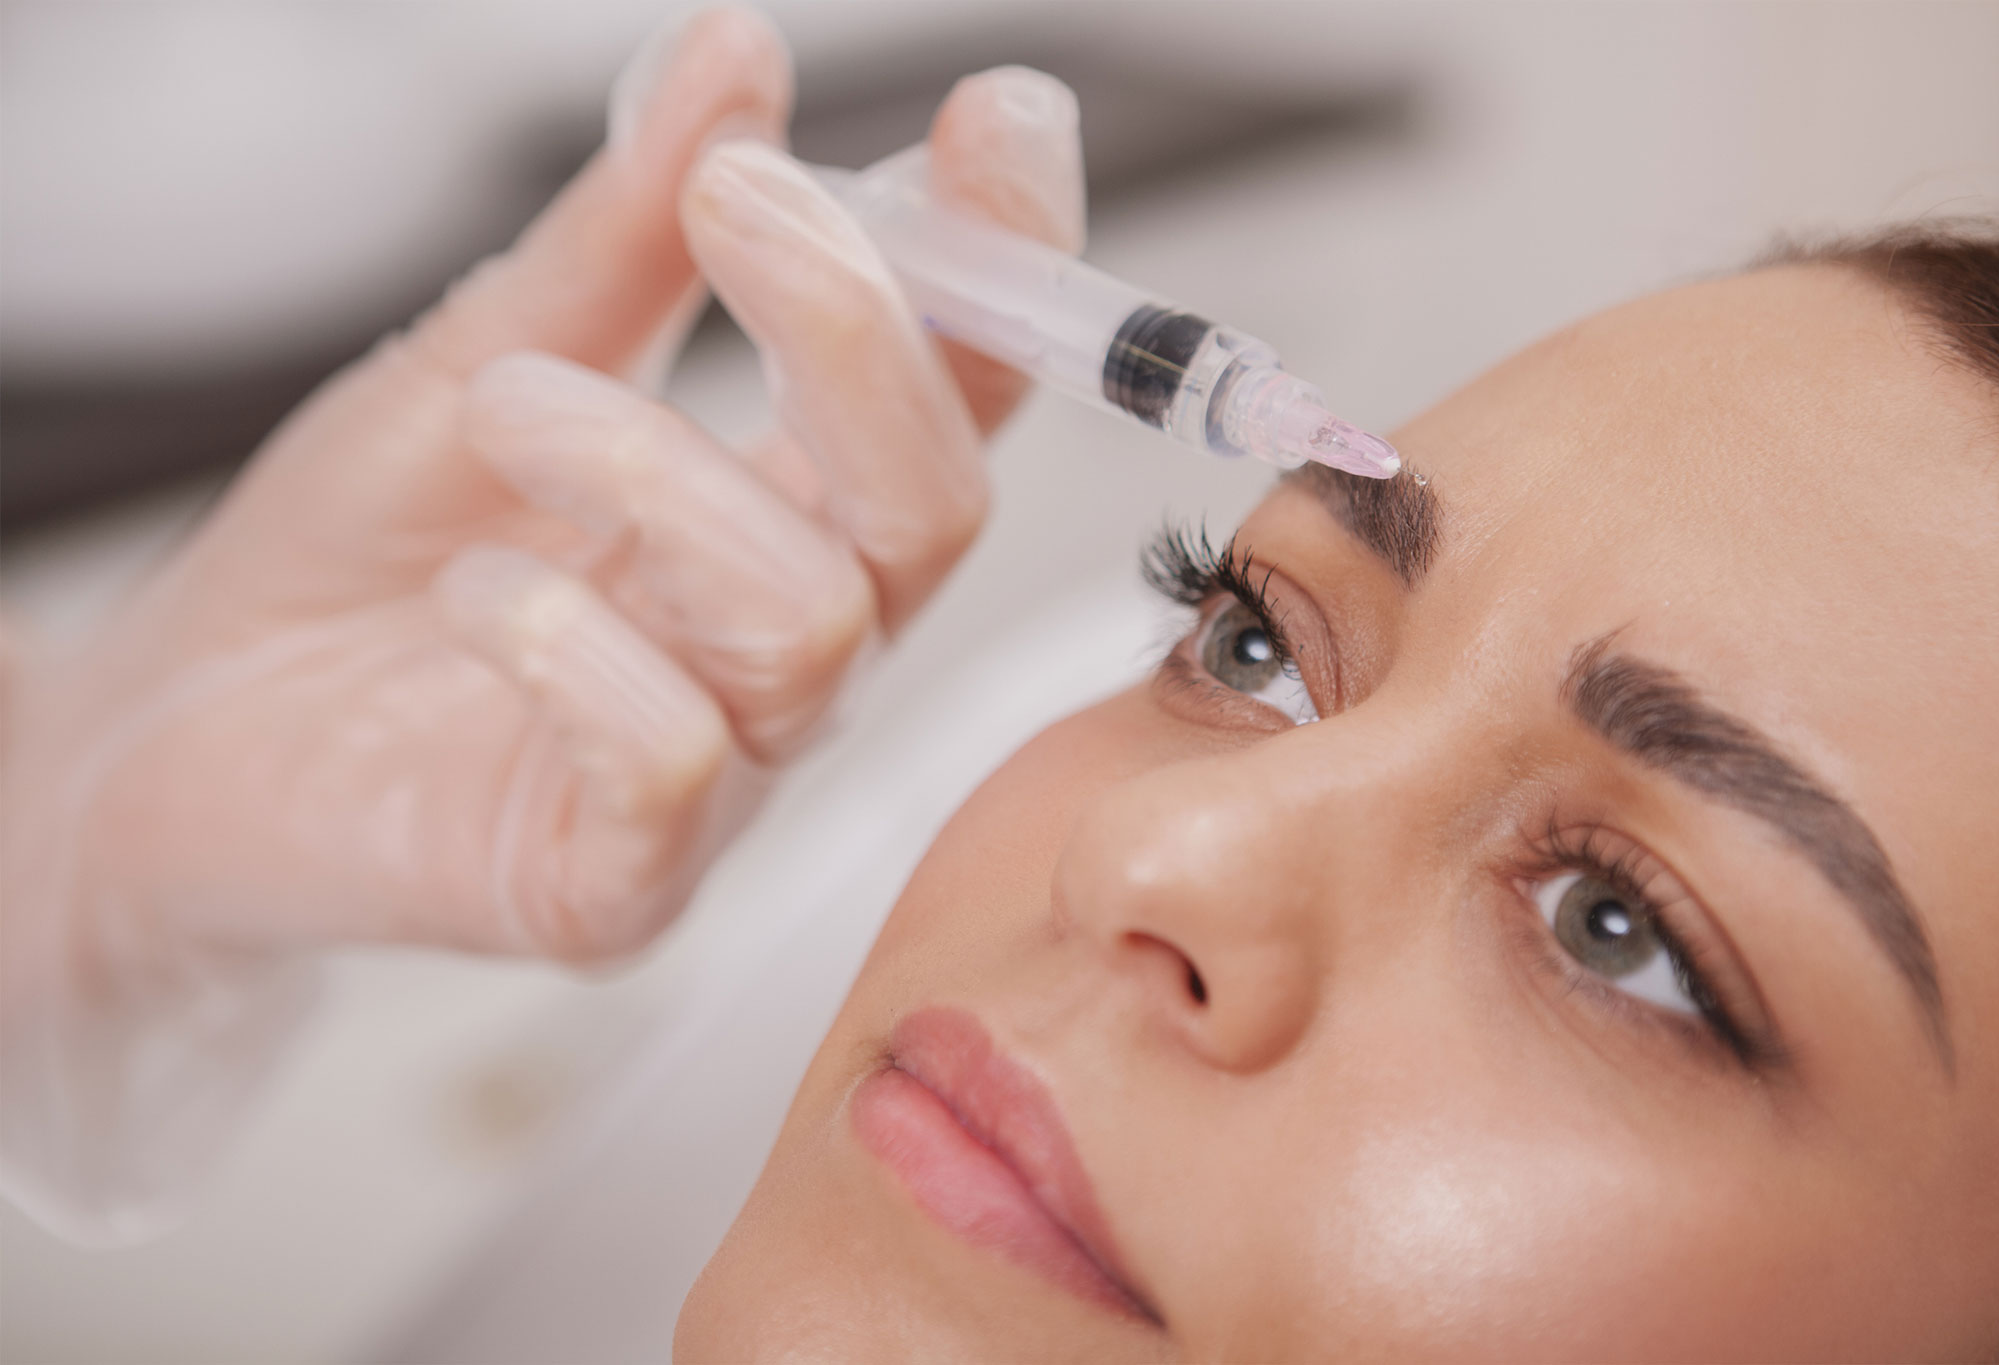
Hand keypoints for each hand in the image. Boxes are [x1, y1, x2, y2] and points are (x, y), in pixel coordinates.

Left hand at [0, 5, 1083, 1234]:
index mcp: (786, 505)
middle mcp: (786, 638)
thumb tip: (741, 58)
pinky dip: (575, 647)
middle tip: (738, 198)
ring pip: (809, 619)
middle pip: (940, 508)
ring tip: (504, 405)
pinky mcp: (617, 877)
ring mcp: (722, 770)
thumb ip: (623, 232)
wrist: (189, 729)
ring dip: (657, 472)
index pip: (959, 394)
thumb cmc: (356, 554)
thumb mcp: (485, 351)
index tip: (1000, 122)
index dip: (1006, 264)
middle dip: (859, 332)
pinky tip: (474, 594)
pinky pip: (675, 761)